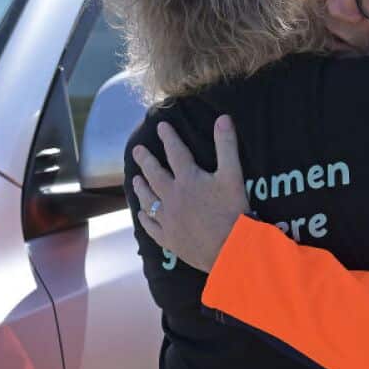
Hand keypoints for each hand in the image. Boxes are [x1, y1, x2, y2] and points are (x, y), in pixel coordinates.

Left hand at [131, 115, 249, 272]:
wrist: (228, 250)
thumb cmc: (232, 211)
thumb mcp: (233, 175)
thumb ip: (226, 146)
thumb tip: (223, 118)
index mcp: (188, 180)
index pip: (176, 153)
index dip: (169, 137)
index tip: (161, 126)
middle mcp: (172, 197)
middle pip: (155, 175)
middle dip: (146, 160)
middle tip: (137, 150)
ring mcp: (168, 220)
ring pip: (149, 200)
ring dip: (142, 188)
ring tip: (135, 179)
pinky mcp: (169, 239)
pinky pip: (152, 227)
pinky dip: (145, 219)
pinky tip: (141, 214)